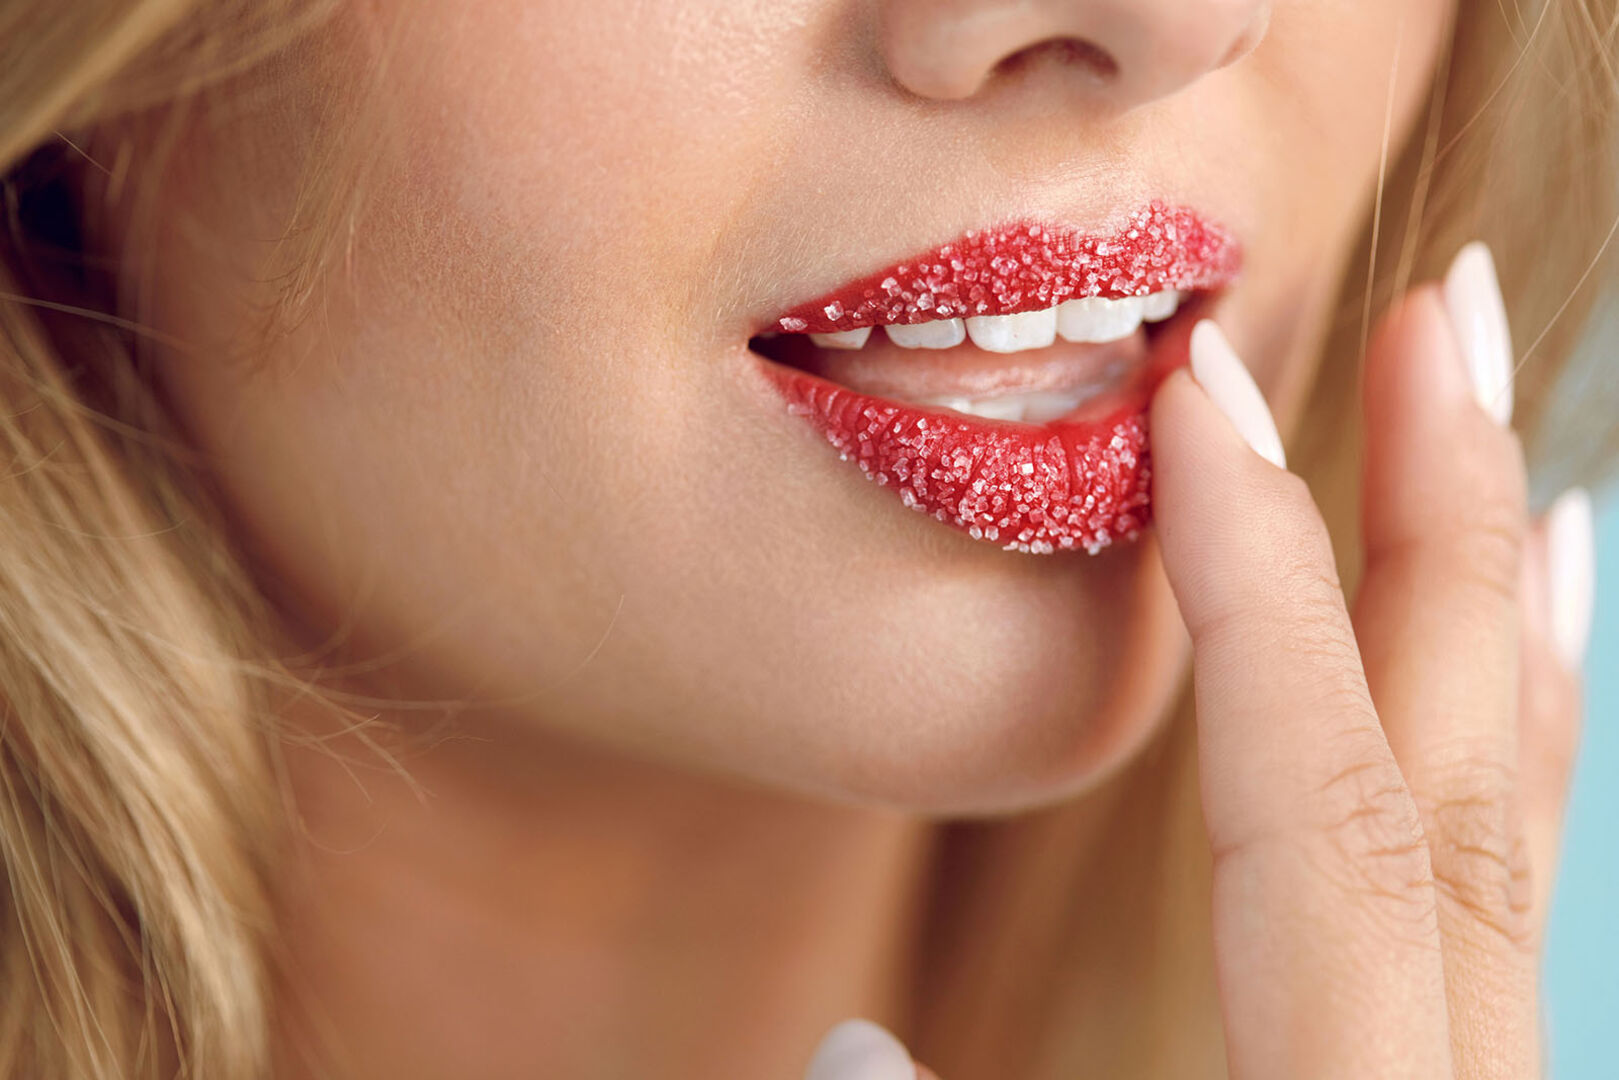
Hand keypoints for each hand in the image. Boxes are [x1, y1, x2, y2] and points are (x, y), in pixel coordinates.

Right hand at [801, 242, 1595, 1078]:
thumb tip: (852, 1038)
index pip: (1314, 804)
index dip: (1254, 586)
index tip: (1198, 396)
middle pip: (1456, 771)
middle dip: (1436, 517)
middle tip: (1436, 319)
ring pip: (1510, 821)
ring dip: (1492, 609)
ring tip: (1488, 440)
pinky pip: (1505, 884)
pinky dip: (1512, 736)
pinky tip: (1496, 664)